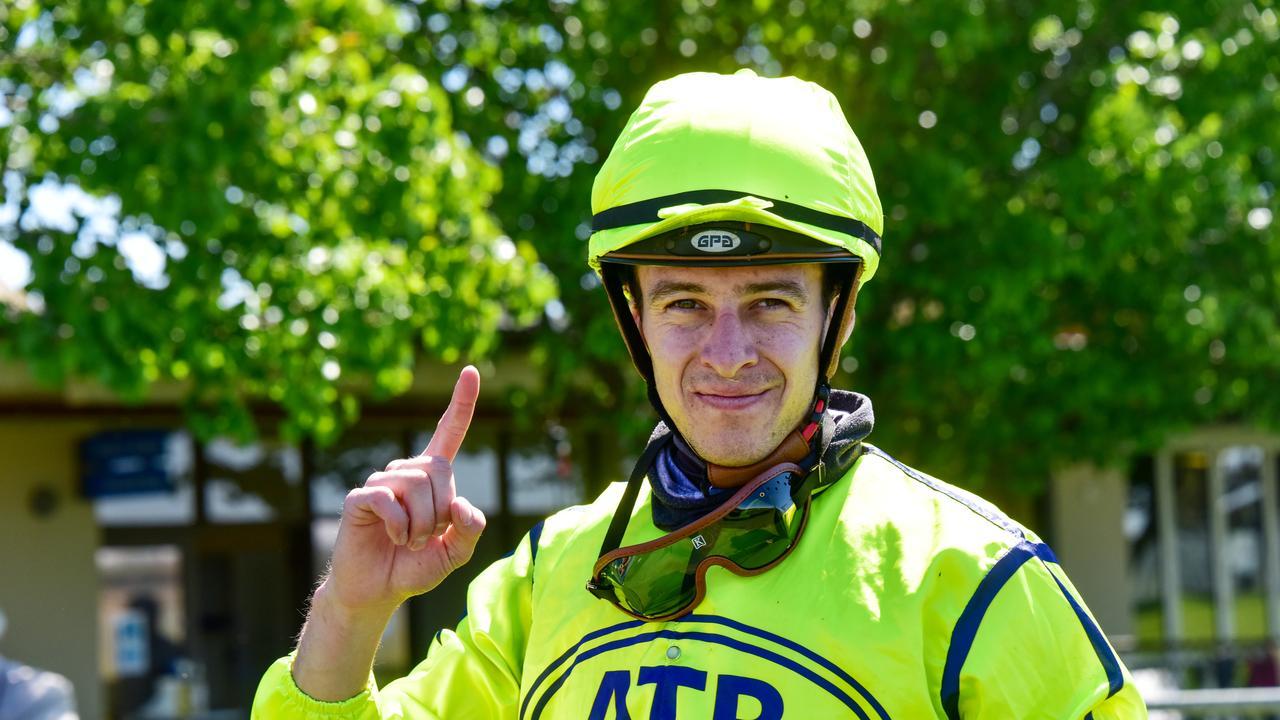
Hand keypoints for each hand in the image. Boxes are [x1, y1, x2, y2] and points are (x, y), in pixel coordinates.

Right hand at [324, 365, 487, 613]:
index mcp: (432, 479)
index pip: (449, 433)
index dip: (462, 404)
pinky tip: (394, 538)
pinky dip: (400, 526)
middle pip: (439, 469)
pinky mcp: (360, 496)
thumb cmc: (414, 567)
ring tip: (409, 541)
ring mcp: (381, 482)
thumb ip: (470, 529)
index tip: (470, 370)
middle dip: (441, 510)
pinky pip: (389, 500)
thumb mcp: (455, 553)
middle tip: (428, 537)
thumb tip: (462, 504)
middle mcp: (406, 472)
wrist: (376, 591)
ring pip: (416, 486)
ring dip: (421, 524)